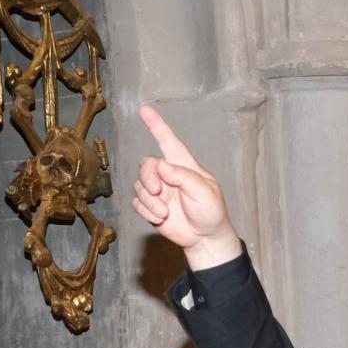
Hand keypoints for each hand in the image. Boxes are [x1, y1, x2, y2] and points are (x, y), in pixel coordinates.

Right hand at [131, 105, 241, 269]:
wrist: (205, 238)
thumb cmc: (211, 212)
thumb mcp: (204, 192)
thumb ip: (183, 178)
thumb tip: (161, 165)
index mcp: (184, 166)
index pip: (168, 141)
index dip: (157, 125)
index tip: (144, 109)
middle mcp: (168, 175)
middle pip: (146, 165)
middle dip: (148, 177)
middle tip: (158, 191)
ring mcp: (158, 191)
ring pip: (139, 186)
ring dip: (149, 200)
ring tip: (165, 212)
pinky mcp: (150, 206)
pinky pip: (137, 202)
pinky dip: (146, 211)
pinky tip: (160, 218)